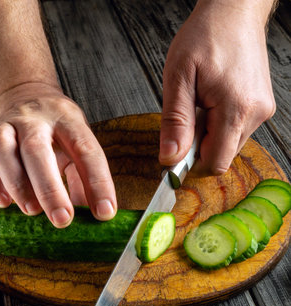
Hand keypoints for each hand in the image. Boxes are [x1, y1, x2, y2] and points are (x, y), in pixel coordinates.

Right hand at [0, 83, 116, 226]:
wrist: (23, 96)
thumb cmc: (56, 131)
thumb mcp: (76, 147)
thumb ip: (82, 179)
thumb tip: (93, 215)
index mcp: (68, 120)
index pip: (86, 150)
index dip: (98, 183)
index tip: (104, 212)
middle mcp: (35, 118)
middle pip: (38, 150)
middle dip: (50, 189)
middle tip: (62, 220)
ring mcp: (7, 124)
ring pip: (2, 148)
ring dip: (16, 182)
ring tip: (30, 211)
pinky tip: (0, 202)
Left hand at [159, 0, 275, 175]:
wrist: (234, 10)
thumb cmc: (206, 35)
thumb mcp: (178, 77)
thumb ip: (175, 122)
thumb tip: (170, 158)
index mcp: (236, 108)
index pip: (215, 162)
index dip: (192, 163)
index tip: (176, 151)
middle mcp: (255, 114)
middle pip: (222, 156)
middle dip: (199, 146)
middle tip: (189, 115)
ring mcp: (261, 111)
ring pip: (229, 145)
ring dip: (209, 134)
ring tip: (202, 103)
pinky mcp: (261, 107)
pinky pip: (236, 131)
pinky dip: (220, 125)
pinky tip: (213, 101)